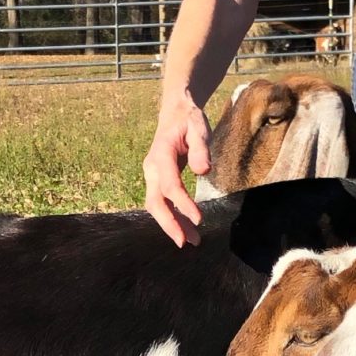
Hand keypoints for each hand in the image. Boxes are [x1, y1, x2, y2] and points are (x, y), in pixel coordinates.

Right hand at [143, 88, 212, 246]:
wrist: (175, 113)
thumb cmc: (188, 120)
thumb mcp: (198, 127)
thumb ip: (201, 148)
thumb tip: (203, 171)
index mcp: (161, 154)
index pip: (170, 185)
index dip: (182, 204)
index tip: (199, 219)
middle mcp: (152, 168)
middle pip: (155, 202)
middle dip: (169, 224)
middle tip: (185, 242)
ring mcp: (153, 176)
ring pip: (158, 206)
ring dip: (173, 225)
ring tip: (193, 241)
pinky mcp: (159, 181)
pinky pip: (164, 203)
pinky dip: (175, 217)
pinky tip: (189, 229)